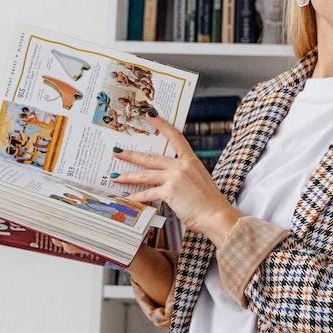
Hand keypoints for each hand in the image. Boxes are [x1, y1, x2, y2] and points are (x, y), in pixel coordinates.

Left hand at [111, 116, 240, 246]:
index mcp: (191, 161)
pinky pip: (148, 193)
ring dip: (128, 176)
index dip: (162, 125)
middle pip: (151, 157)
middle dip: (131, 155)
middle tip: (117, 152)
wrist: (217, 215)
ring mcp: (175, 177)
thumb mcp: (200, 181)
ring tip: (115, 176)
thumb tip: (174, 181)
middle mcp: (181, 166)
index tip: (150, 117)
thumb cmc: (211, 203)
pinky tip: (129, 198)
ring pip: (146, 174)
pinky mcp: (169, 192)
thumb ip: (186, 176)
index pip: (175, 137)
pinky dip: (137, 197)